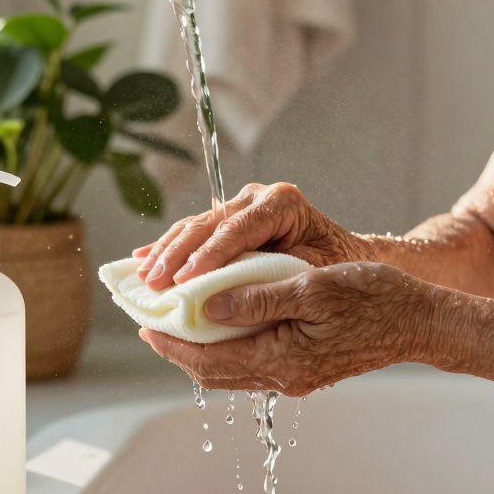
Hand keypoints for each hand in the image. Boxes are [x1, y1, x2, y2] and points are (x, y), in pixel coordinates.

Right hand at [134, 182, 373, 289]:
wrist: (351, 257)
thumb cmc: (339, 265)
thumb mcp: (317, 272)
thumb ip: (277, 277)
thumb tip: (236, 295)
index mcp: (282, 203)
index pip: (236, 229)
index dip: (208, 255)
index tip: (186, 280)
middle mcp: (257, 198)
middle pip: (208, 224)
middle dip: (177, 254)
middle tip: (154, 282)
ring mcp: (241, 206)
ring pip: (195, 226)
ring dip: (166, 252)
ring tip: (143, 277)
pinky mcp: (229, 219)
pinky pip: (194, 233)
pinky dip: (169, 247)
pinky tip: (142, 260)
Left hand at [139, 263, 442, 395]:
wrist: (419, 321)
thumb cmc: (375, 297)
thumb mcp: (314, 287)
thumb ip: (259, 298)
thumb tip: (210, 306)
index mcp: (283, 359)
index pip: (209, 358)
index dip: (171, 342)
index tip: (144, 323)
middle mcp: (285, 377)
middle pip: (213, 372)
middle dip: (177, 349)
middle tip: (150, 322)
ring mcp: (296, 377)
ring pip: (231, 371)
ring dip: (199, 350)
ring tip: (176, 323)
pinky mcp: (305, 369)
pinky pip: (253, 364)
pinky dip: (227, 348)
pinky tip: (221, 325)